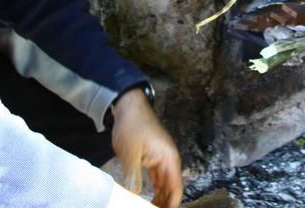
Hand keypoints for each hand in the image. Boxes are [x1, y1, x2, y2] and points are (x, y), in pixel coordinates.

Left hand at [110, 89, 182, 207]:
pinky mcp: (154, 159)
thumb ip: (133, 174)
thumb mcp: (130, 151)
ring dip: (161, 200)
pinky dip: (155, 191)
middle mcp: (169, 160)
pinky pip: (158, 180)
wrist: (129, 107)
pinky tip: (150, 200)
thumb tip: (134, 194)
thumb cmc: (132, 124)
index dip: (173, 204)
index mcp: (169, 158)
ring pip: (165, 186)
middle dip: (166, 204)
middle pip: (172, 189)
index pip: (176, 188)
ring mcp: (162, 160)